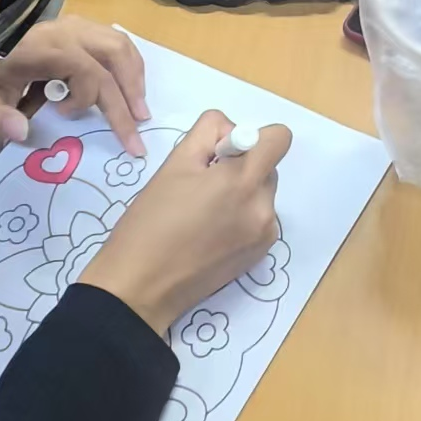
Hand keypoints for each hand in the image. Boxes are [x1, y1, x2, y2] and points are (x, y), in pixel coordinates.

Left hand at [0, 17, 149, 155]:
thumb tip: (21, 133)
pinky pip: (117, 41)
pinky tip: (129, 89)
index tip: (65, 115)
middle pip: (113, 54)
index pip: (86, 69)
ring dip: (134, 79)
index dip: (86, 97)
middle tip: (137, 127)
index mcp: (43, 47)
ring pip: (121, 44)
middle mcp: (66, 30)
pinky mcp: (83, 27)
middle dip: (129, 94)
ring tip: (139, 111)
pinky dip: (129, 67)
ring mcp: (78, 25)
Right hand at [80, 111, 292, 334]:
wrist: (141, 287)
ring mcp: (265, 234)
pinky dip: (242, 218)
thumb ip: (208, 134)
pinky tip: (210, 234)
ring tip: (203, 213)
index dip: (252, 138)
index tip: (222, 154)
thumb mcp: (173, 164)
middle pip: (267, 166)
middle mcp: (263, 206)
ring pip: (262, 193)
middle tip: (201, 186)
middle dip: (241, 167)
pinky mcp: (260, 254)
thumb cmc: (150, 223)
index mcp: (242, 180)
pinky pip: (260, 219)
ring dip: (242, 193)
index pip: (279, 138)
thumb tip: (230, 132)